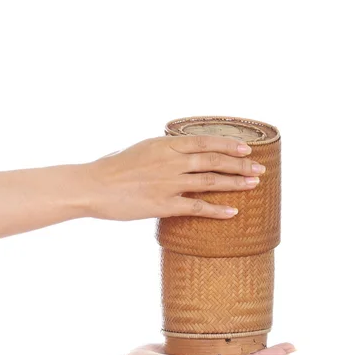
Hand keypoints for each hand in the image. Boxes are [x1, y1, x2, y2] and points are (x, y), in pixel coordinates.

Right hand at [81, 135, 265, 220]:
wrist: (93, 186)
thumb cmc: (113, 168)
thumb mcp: (141, 149)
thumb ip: (164, 151)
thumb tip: (180, 151)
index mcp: (165, 145)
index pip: (205, 141)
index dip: (229, 145)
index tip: (247, 149)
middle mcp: (171, 161)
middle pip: (214, 160)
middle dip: (240, 165)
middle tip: (260, 170)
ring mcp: (169, 183)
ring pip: (211, 181)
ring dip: (236, 183)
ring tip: (255, 185)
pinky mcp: (163, 204)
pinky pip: (196, 207)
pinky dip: (217, 209)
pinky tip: (233, 212)